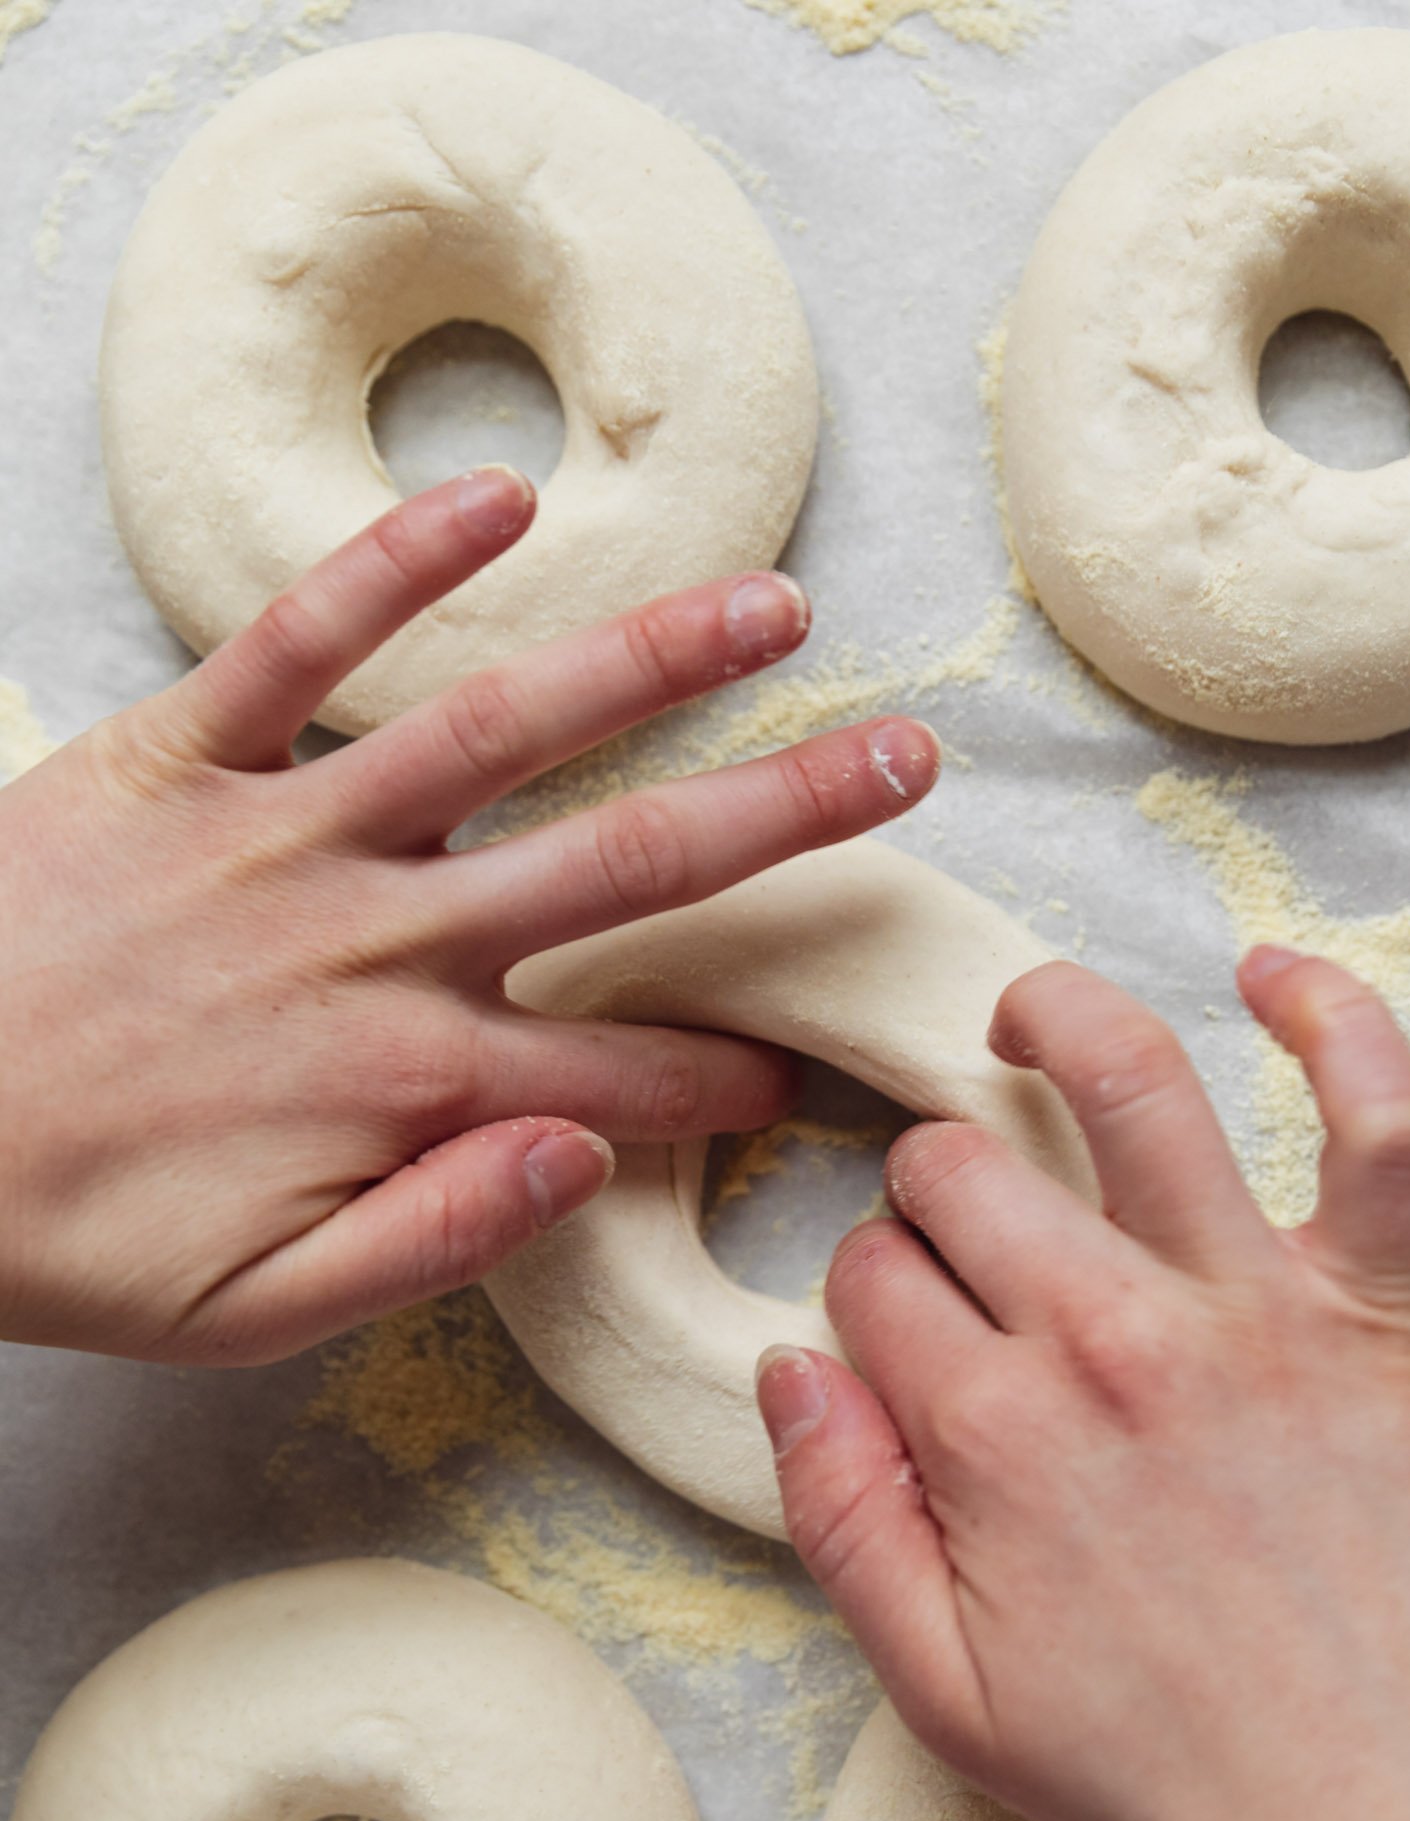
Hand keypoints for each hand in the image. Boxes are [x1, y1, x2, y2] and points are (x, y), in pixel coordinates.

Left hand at [0, 469, 935, 1364]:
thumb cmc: (65, 1234)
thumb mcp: (257, 1314)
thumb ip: (437, 1239)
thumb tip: (588, 1153)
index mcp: (406, 1083)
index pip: (622, 1072)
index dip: (729, 1073)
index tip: (804, 1068)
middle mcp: (375, 941)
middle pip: (622, 867)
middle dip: (783, 817)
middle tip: (904, 765)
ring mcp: (282, 835)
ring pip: (498, 730)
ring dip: (648, 663)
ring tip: (775, 607)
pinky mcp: (175, 756)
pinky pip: (296, 638)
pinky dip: (393, 562)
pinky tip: (500, 496)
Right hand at [758, 948, 1409, 1820]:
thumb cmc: (1168, 1783)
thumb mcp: (942, 1698)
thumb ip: (838, 1525)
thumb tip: (788, 1372)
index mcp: (990, 1436)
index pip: (869, 1280)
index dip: (870, 1300)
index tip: (910, 1343)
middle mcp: (1108, 1340)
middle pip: (961, 1169)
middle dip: (936, 1190)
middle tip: (974, 1243)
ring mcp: (1253, 1308)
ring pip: (1126, 1080)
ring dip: (1055, 1017)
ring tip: (1029, 1019)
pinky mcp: (1384, 1305)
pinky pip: (1374, 1114)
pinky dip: (1334, 1019)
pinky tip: (1275, 977)